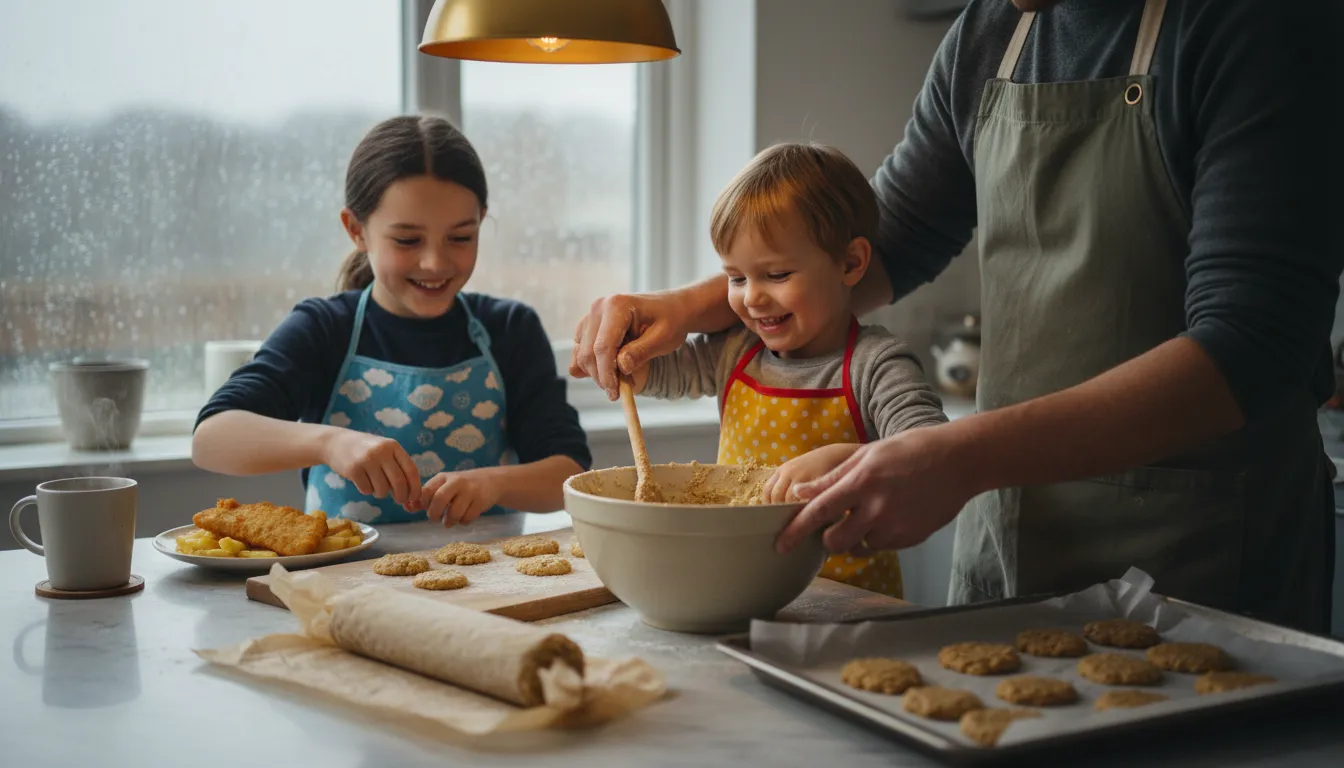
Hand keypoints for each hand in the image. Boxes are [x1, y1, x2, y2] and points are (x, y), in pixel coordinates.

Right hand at [320, 428, 420, 505]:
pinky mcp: (353, 469)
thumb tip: (411, 493)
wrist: (335, 442)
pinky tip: (362, 481)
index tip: (414, 498)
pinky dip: (367, 490)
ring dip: (381, 493)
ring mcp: (367, 460)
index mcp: (393, 446)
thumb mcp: (384, 450)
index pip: (411, 470)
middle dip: (401, 496)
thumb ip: (398, 466)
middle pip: (399, 483)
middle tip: (399, 500)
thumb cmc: (365, 450)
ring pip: (382, 489)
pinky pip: (367, 490)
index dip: (415, 487)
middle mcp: (381, 451)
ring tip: (376, 485)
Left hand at [422, 470, 502, 526]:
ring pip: (454, 512)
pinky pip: (468, 518)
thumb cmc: (460, 487)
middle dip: (434, 514)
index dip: (424, 504)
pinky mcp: (481, 500)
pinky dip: (463, 522)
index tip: (427, 509)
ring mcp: (470, 490)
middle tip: (435, 519)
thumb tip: (405, 507)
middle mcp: (456, 481)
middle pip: (439, 499)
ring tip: (449, 521)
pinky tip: (464, 518)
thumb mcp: (442, 488)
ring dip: (449, 522)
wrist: (491, 481)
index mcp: (443, 477)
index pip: (426, 491)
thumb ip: (424, 498)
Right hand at [570, 291, 693, 399]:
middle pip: (588, 352)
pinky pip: (580, 350)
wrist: (671, 307)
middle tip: (618, 392)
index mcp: (617, 305)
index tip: (615, 393)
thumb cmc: (670, 320)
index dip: (607, 374)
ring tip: (619, 381)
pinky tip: (608, 373)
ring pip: (581, 353)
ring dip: (596, 373)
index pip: (603, 347)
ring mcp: (590, 315)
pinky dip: (590, 365)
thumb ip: (641, 352)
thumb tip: (622, 367)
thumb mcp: (663, 338)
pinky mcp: (587, 325)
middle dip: (601, 377)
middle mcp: (598, 307)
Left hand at [775, 425, 973, 554]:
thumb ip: (833, 478)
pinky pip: (883, 547)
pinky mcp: (911, 538)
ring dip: (856, 537)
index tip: (780, 545)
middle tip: (832, 527)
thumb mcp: (867, 455)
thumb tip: (800, 492)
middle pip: (835, 542)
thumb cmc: (911, 451)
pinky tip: (892, 515)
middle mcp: (877, 508)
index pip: (819, 512)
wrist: (958, 461)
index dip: (796, 531)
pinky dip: (879, 536)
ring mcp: (896, 526)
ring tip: (870, 514)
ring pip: (859, 546)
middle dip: (827, 539)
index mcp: (862, 482)